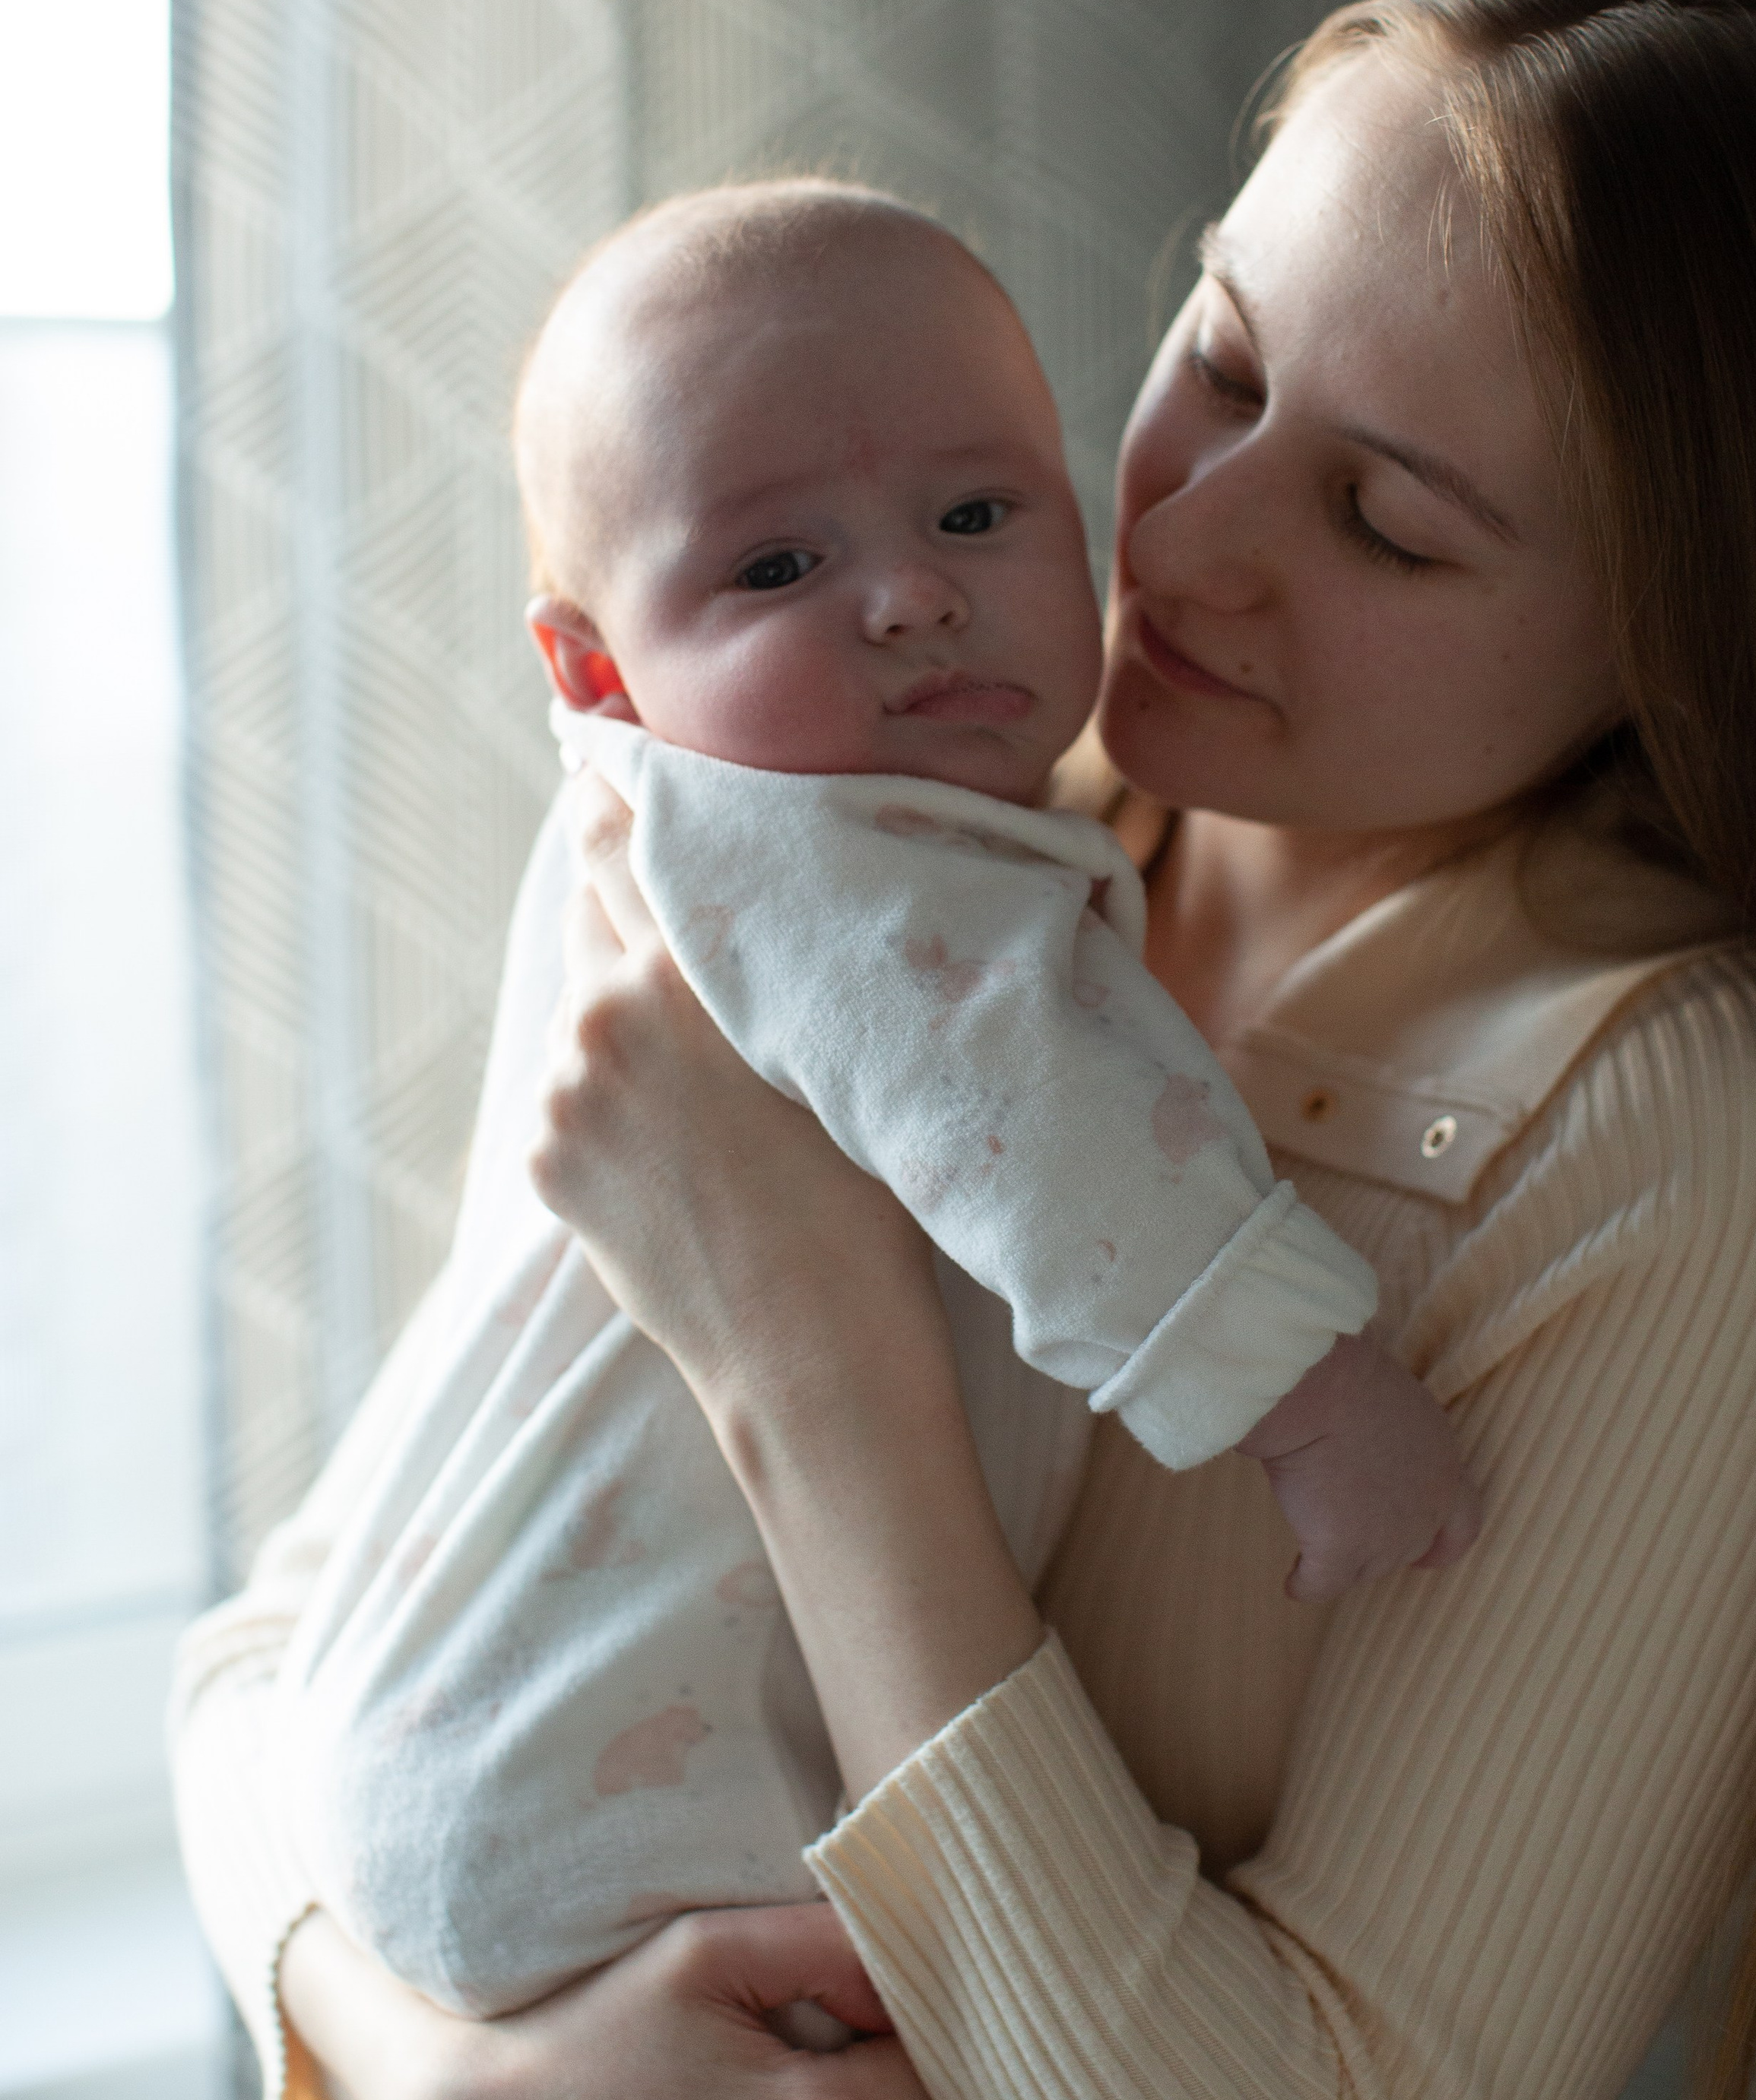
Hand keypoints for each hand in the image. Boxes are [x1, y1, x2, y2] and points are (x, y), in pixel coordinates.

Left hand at [531, 770, 942, 1404]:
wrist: (810, 1353)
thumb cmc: (867, 1195)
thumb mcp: (835, 1037)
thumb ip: (771, 944)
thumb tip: (734, 861)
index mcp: (690, 967)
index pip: (624, 825)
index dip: (616, 779)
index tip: (608, 747)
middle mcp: (607, 1011)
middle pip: (588, 894)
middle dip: (626, 885)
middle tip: (670, 888)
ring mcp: (565, 1089)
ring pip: (581, 993)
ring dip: (622, 995)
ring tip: (695, 1054)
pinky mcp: (543, 1155)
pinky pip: (572, 1083)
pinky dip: (610, 1085)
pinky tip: (677, 1132)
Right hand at [1236, 1328, 1482, 1602]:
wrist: (1322, 1387)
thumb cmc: (1347, 1375)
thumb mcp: (1394, 1405)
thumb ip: (1396, 1439)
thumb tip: (1369, 1442)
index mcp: (1444, 1467)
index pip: (1463, 1526)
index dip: (1442, 1544)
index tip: (1426, 1558)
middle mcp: (1425, 1511)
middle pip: (1406, 1551)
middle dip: (1379, 1548)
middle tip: (1345, 1536)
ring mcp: (1386, 1538)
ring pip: (1362, 1570)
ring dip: (1339, 1563)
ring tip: (1310, 1553)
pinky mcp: (1341, 1553)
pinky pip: (1320, 1585)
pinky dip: (1304, 1586)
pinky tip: (1291, 1583)